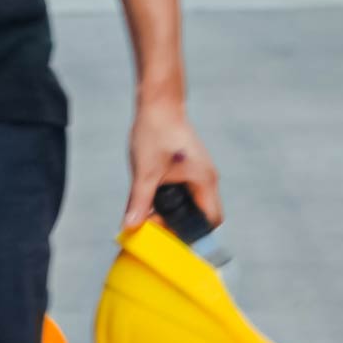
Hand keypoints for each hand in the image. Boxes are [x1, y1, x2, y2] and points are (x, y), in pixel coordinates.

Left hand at [129, 91, 221, 233]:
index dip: (195, 235)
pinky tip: (149, 199)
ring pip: (190, 203)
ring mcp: (198, 172)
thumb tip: (130, 227)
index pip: (212, 220)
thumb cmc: (156, 132)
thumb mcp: (145, 171)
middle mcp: (206, 179)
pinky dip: (169, 200)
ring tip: (148, 214)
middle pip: (200, 215)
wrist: (158, 102)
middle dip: (179, 225)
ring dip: (171, 212)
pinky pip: (183, 192)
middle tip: (154, 229)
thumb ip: (139, 202)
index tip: (172, 240)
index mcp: (204, 182)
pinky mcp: (187, 167)